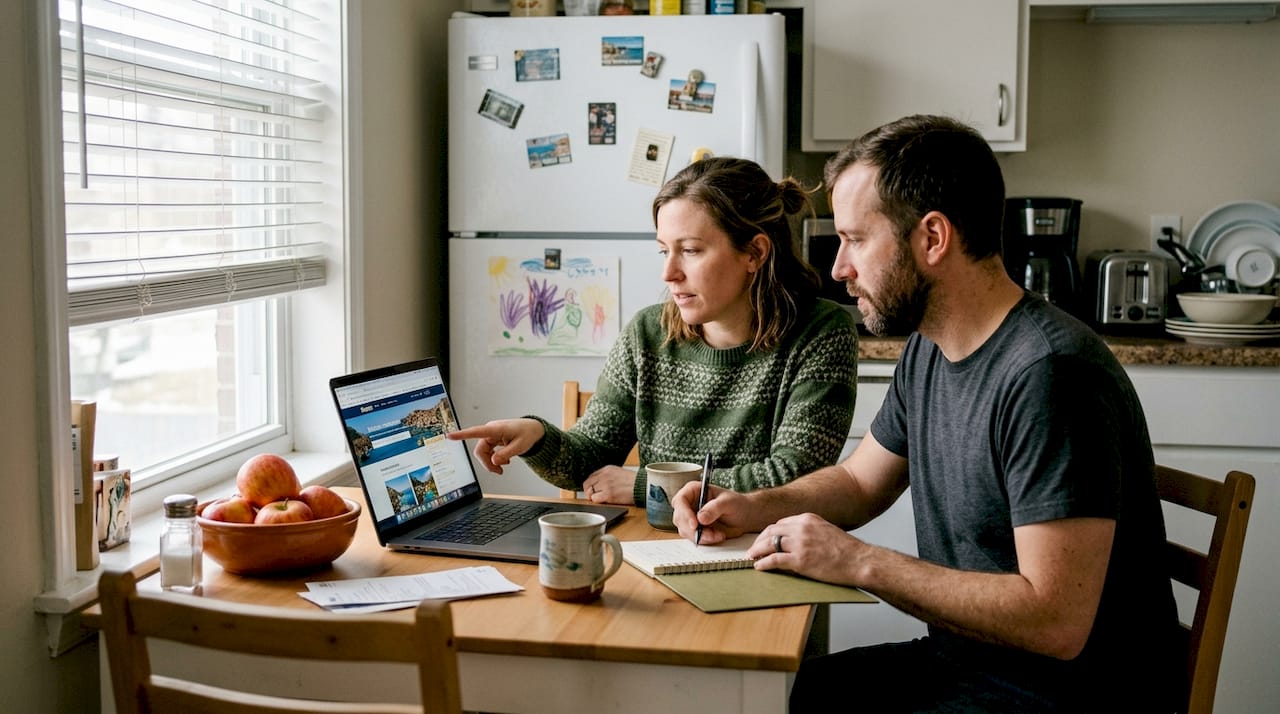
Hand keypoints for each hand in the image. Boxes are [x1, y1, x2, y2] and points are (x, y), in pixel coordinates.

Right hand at [447, 418, 544, 473]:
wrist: (533, 430)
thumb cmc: (528, 433)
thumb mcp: (520, 446)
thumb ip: (506, 454)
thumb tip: (494, 461)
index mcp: (496, 429)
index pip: (476, 432)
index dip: (462, 435)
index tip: (450, 436)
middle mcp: (490, 431)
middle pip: (480, 450)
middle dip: (487, 463)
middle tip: (499, 472)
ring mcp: (491, 436)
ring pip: (483, 453)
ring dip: (491, 463)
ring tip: (502, 468)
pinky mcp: (493, 440)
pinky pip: (488, 452)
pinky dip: (494, 459)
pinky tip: (503, 462)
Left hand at [581, 466, 636, 504]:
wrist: (643, 486)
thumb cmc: (634, 482)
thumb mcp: (619, 473)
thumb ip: (608, 476)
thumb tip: (598, 485)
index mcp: (607, 469)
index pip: (591, 477)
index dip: (590, 485)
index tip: (593, 490)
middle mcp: (604, 475)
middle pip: (587, 484)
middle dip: (589, 492)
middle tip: (595, 496)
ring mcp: (606, 485)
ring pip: (590, 492)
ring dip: (594, 497)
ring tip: (603, 498)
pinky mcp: (608, 494)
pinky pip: (595, 499)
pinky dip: (598, 501)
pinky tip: (605, 501)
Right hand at [671, 482, 749, 544]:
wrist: (745, 516)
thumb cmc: (737, 504)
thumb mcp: (728, 502)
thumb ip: (715, 508)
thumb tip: (700, 517)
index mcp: (694, 490)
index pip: (680, 501)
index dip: (684, 513)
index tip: (694, 524)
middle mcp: (689, 503)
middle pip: (679, 518)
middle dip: (694, 529)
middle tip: (709, 534)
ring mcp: (690, 517)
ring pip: (685, 530)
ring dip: (701, 536)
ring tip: (717, 534)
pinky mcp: (695, 529)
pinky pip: (693, 537)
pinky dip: (704, 540)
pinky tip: (717, 536)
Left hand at [748, 513, 863, 584]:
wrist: (859, 561)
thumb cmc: (846, 549)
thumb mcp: (825, 530)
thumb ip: (809, 531)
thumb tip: (794, 539)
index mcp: (807, 518)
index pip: (780, 523)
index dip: (769, 533)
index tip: (764, 540)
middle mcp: (801, 528)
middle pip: (771, 531)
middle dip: (759, 540)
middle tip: (753, 549)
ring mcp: (800, 544)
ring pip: (769, 544)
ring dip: (757, 551)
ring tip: (752, 557)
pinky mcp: (800, 560)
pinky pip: (775, 560)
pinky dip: (763, 563)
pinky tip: (759, 567)